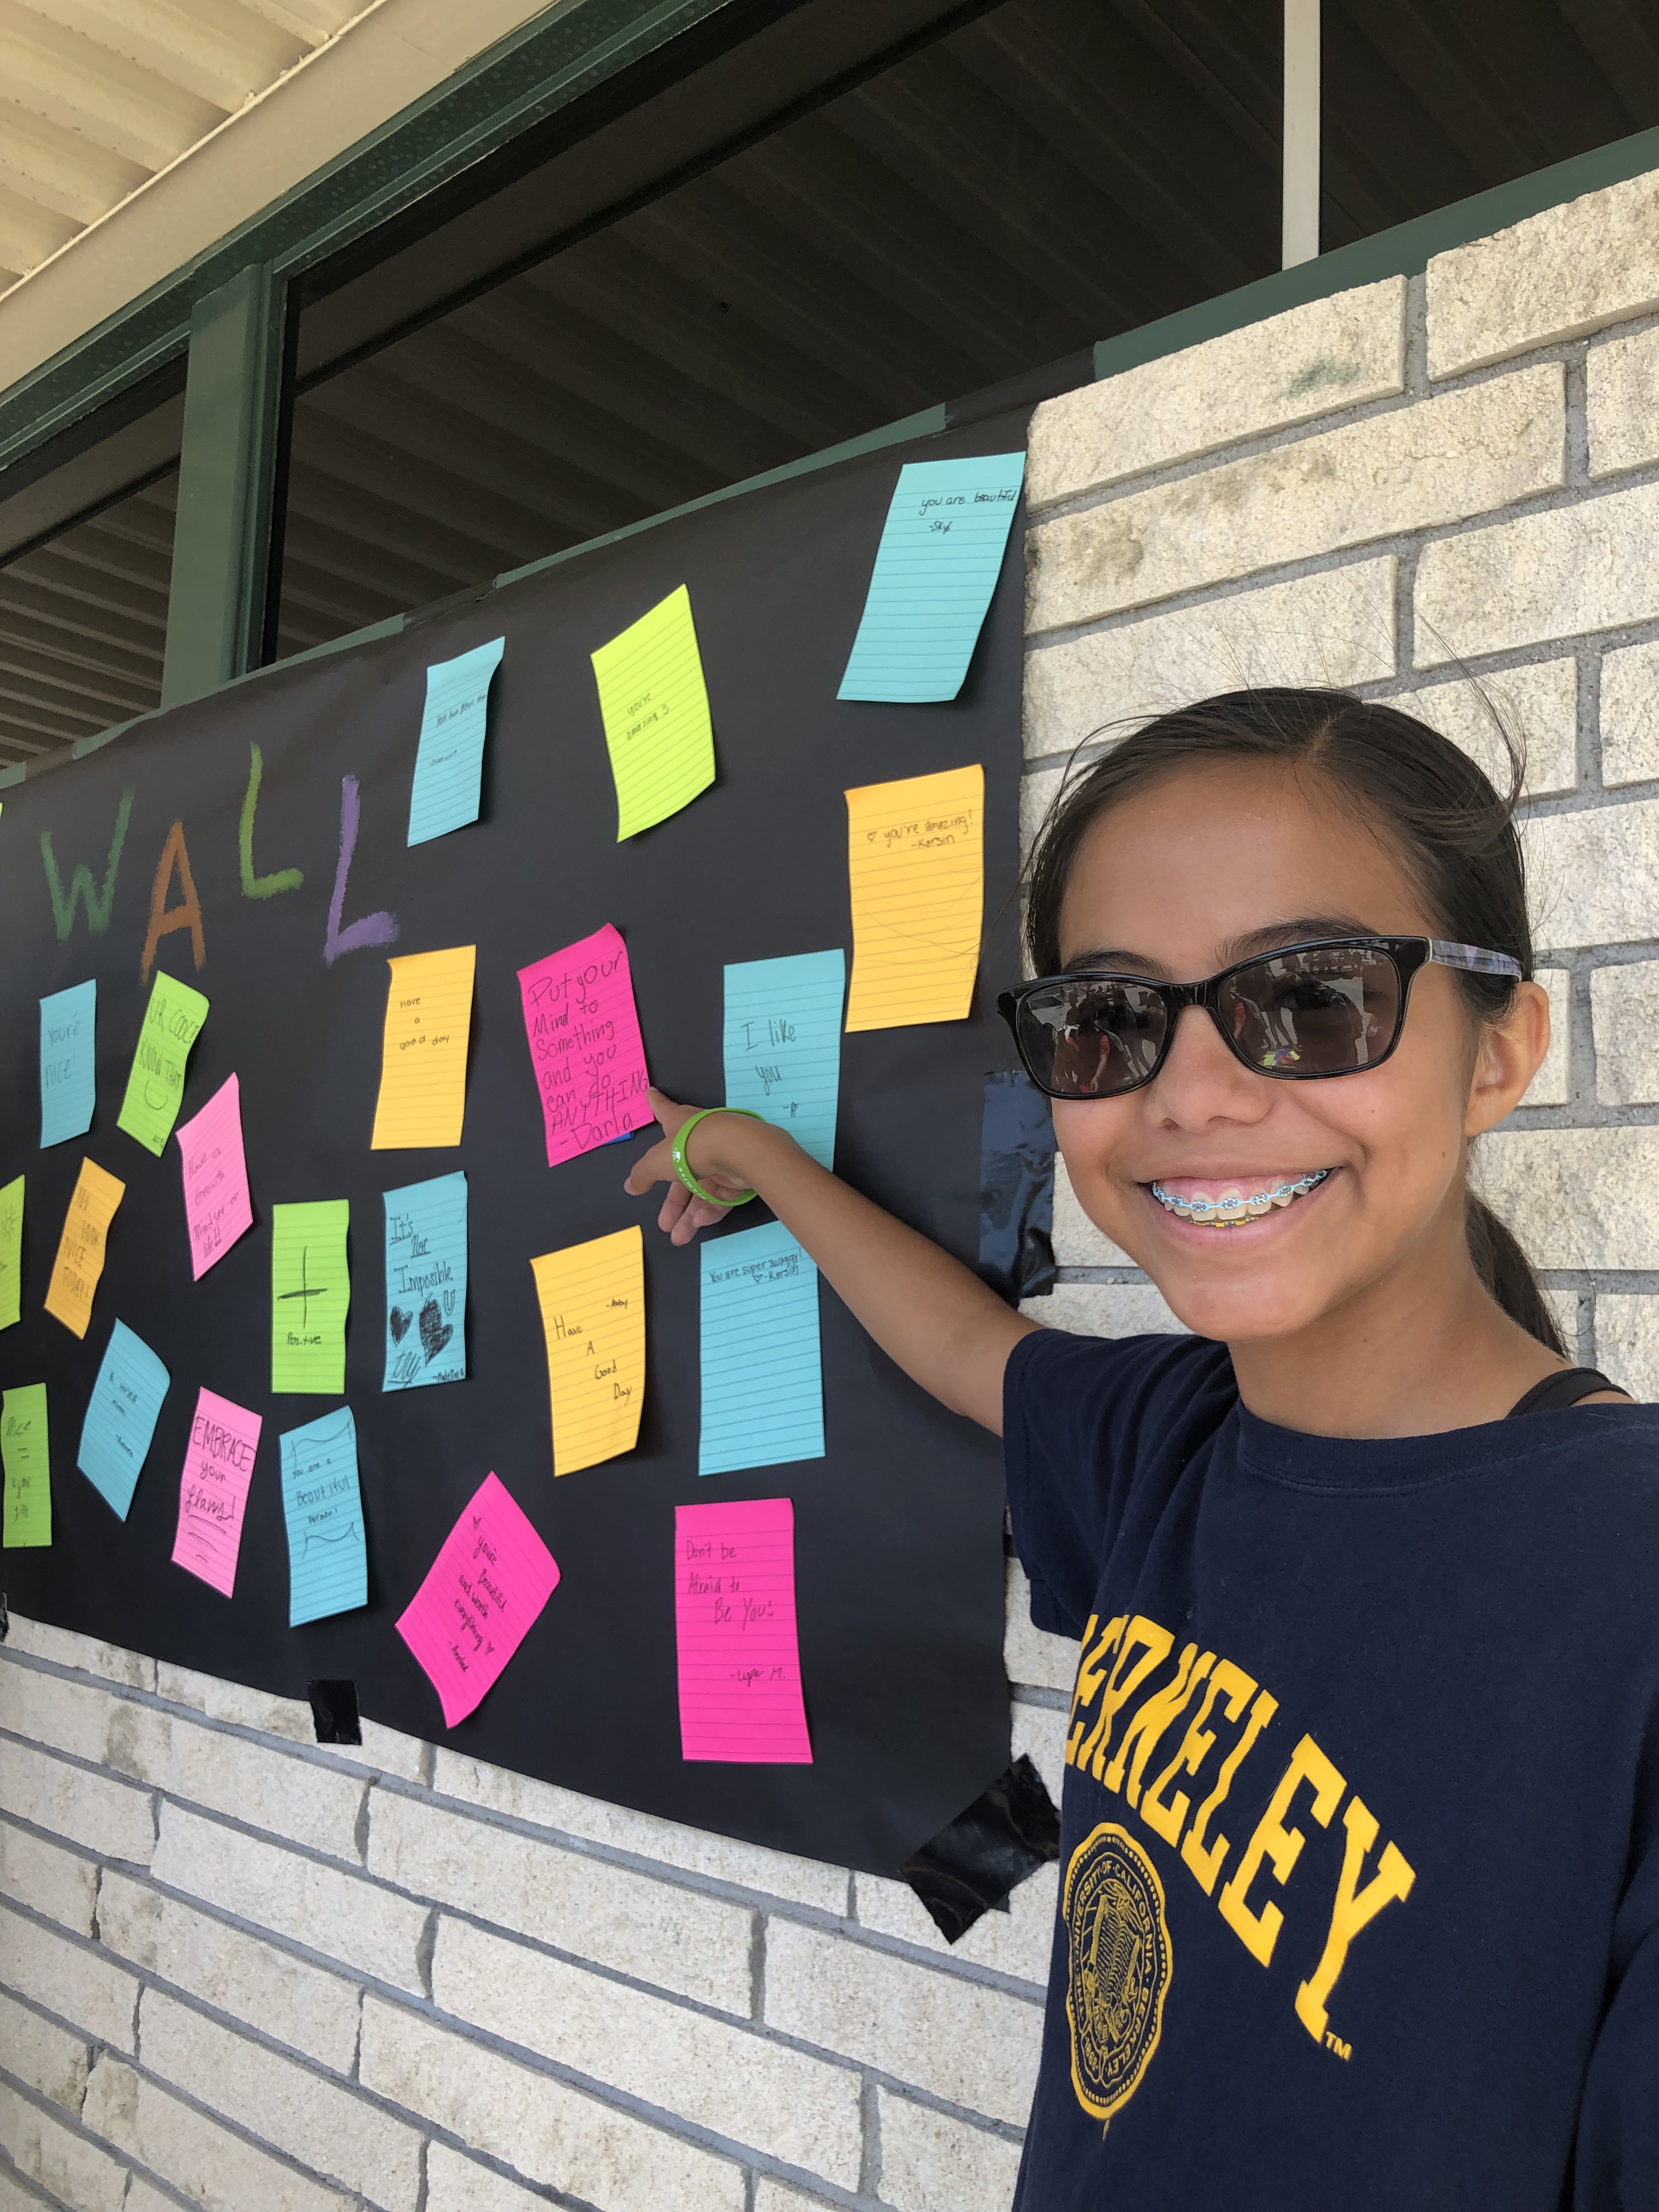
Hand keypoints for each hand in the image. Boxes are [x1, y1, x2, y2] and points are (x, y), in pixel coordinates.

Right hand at [625, 1088, 755, 1244]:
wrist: (739, 1150)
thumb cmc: (692, 1146)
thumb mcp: (657, 1162)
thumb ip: (642, 1175)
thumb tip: (630, 1186)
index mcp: (678, 1123)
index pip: (663, 1111)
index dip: (655, 1103)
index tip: (650, 1093)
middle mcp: (699, 1138)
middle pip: (681, 1171)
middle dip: (672, 1201)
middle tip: (663, 1224)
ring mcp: (720, 1155)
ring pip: (702, 1189)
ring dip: (688, 1215)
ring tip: (678, 1238)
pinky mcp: (738, 1173)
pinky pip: (720, 1195)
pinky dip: (709, 1209)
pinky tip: (699, 1224)